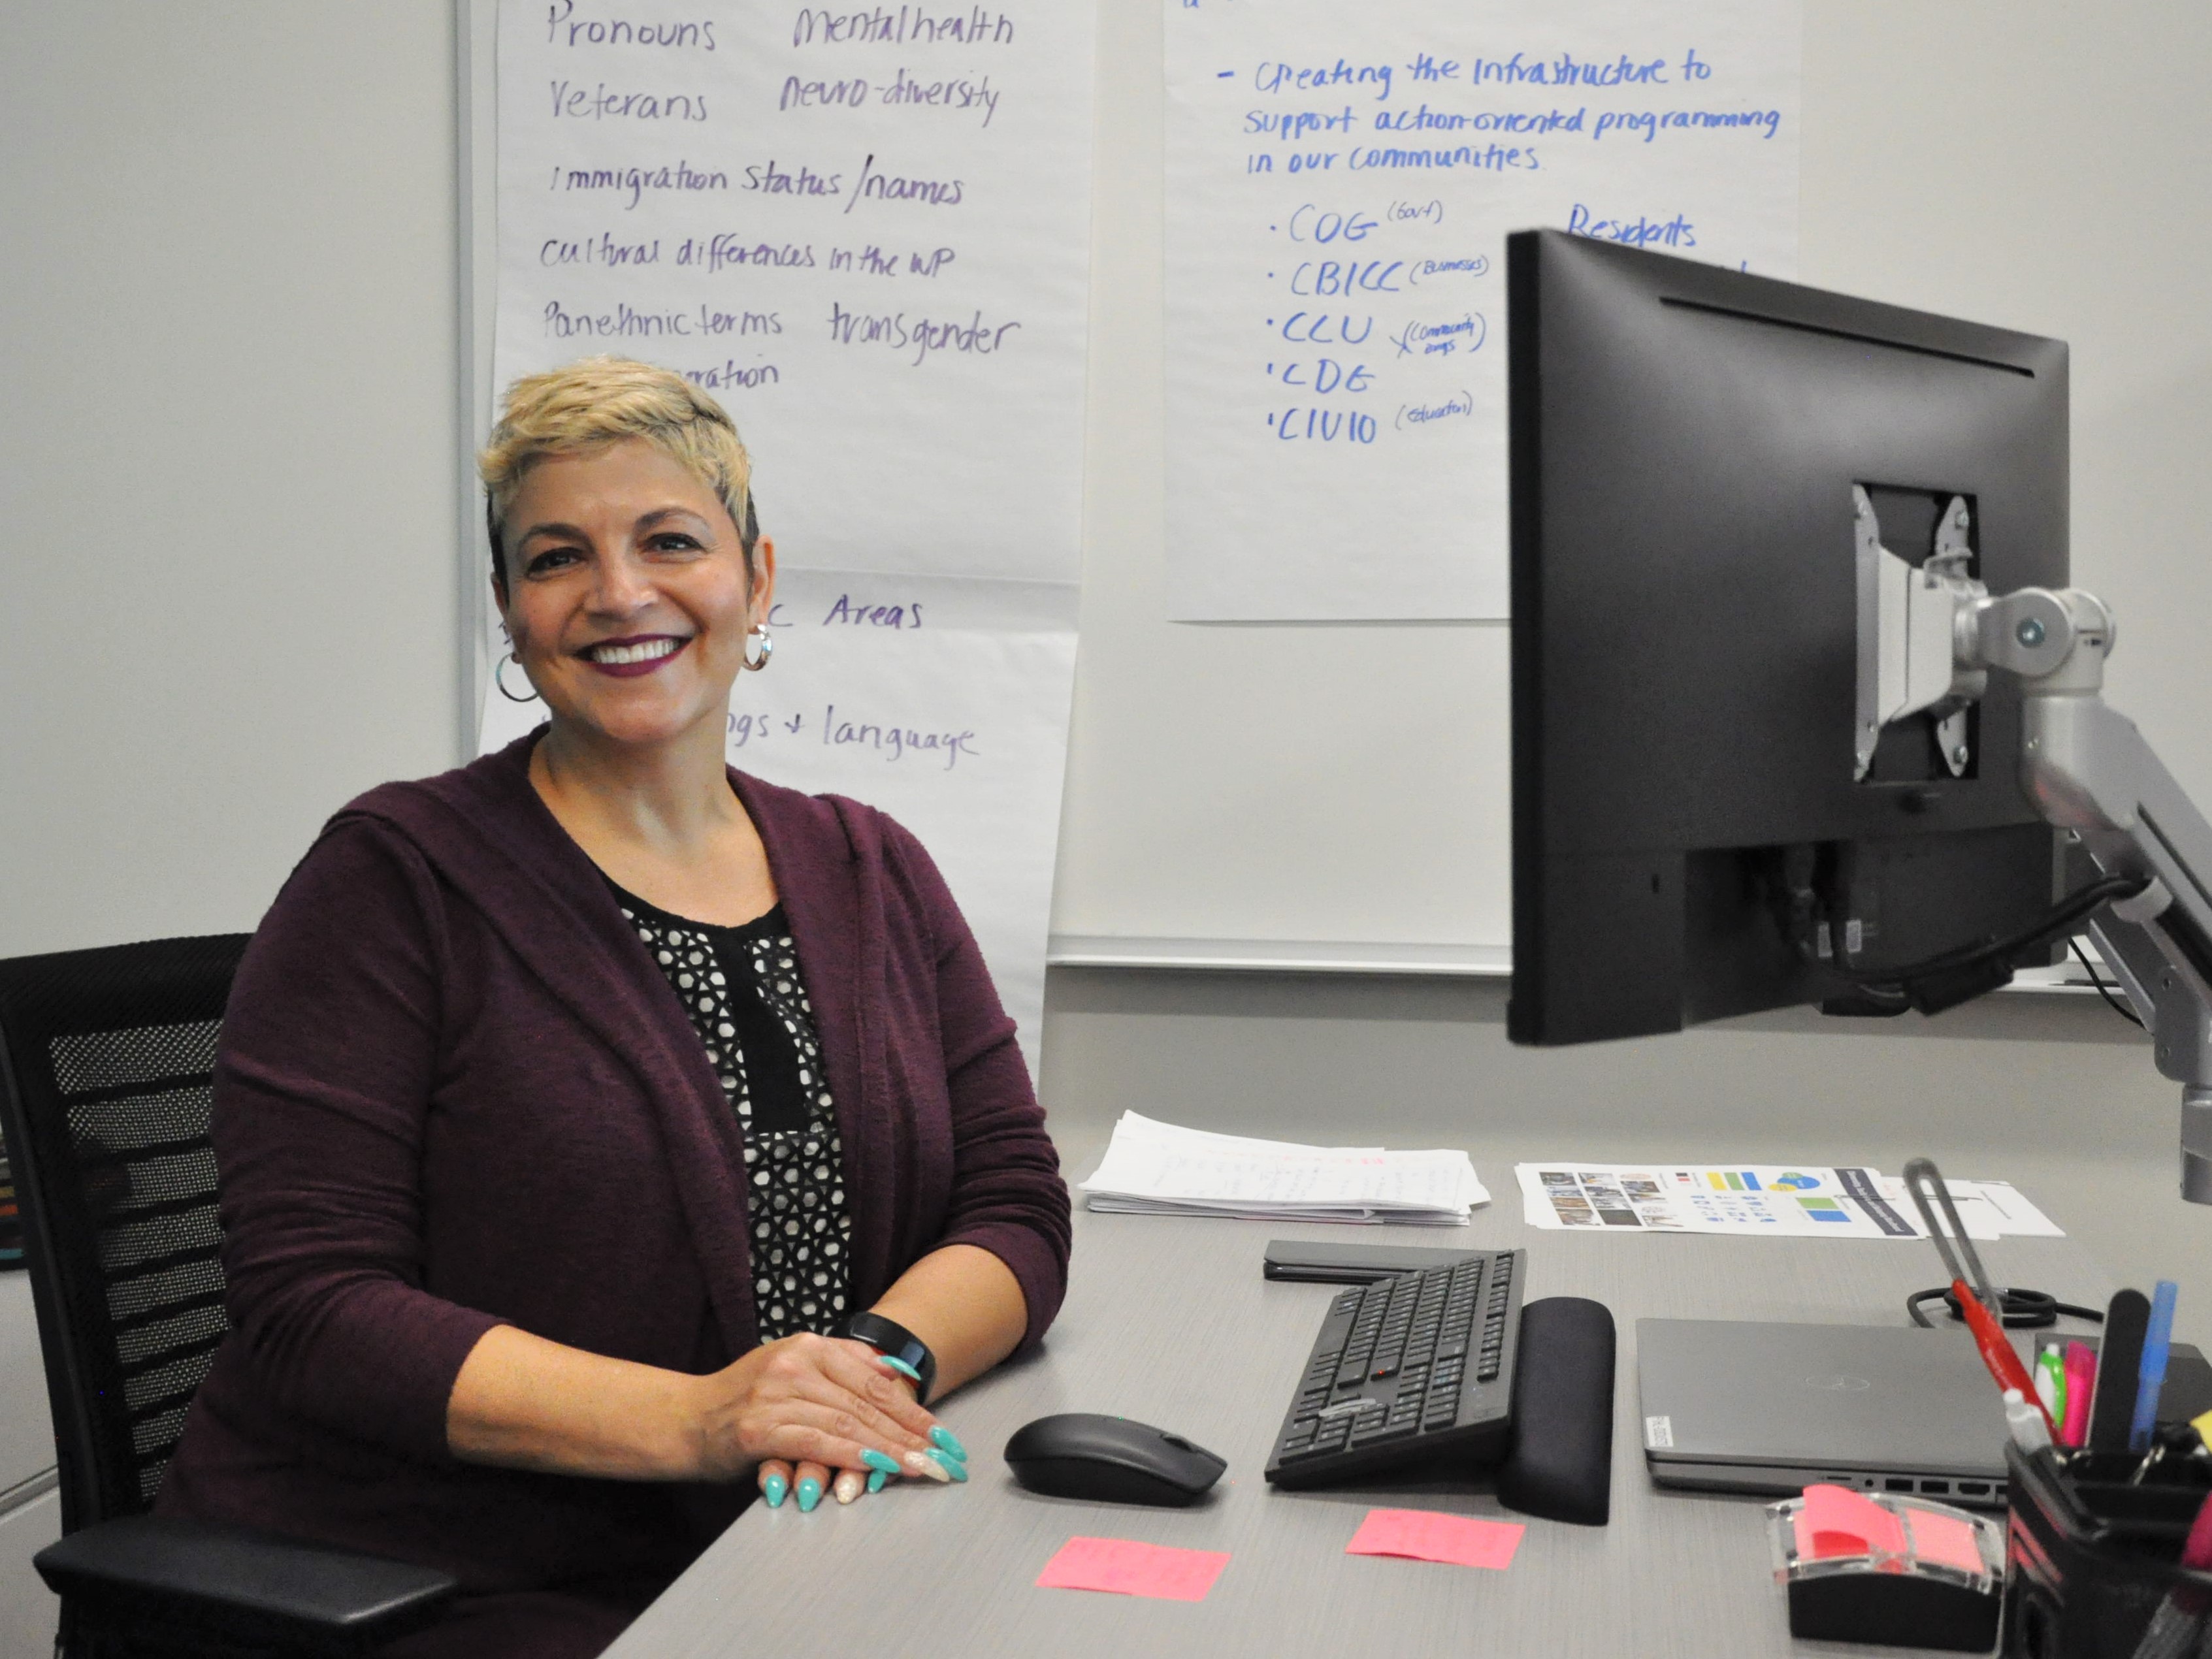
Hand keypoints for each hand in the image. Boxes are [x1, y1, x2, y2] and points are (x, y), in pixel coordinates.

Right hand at [689, 1334, 960, 1504]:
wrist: (685, 1419)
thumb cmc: (744, 1400)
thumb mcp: (793, 1368)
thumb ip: (840, 1368)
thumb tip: (894, 1374)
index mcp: (809, 1346)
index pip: (874, 1380)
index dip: (912, 1409)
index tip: (942, 1433)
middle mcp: (796, 1363)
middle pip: (868, 1402)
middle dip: (912, 1434)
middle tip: (945, 1457)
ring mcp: (777, 1394)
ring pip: (849, 1422)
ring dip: (892, 1450)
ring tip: (923, 1468)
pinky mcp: (761, 1428)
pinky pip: (818, 1442)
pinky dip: (853, 1455)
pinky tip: (878, 1467)